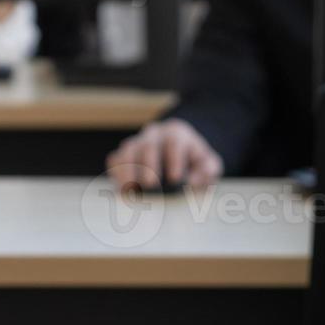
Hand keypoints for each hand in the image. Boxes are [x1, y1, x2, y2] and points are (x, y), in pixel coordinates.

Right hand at [106, 119, 223, 190]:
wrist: (180, 155)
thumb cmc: (195, 162)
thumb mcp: (209, 164)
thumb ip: (208, 170)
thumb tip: (193, 181)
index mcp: (177, 134)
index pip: (174, 142)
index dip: (174, 160)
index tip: (175, 179)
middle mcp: (154, 135)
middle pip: (148, 145)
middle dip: (148, 165)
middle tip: (150, 184)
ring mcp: (136, 144)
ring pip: (127, 151)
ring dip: (127, 170)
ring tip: (129, 189)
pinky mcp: (124, 156)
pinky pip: (115, 160)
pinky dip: (116, 174)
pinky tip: (121, 190)